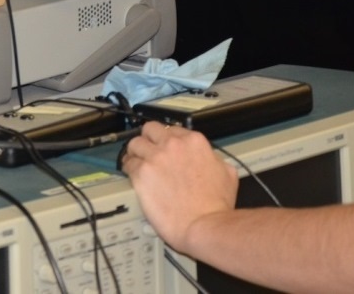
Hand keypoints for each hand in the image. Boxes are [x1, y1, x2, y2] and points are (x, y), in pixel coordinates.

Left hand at [119, 121, 237, 253]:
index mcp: (193, 141)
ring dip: (135, 153)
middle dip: (148, 139)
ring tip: (136, 162)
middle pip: (150, 130)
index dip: (166, 140)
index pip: (172, 129)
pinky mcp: (141, 173)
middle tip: (147, 151)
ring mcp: (155, 158)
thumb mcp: (226, 172)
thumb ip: (212, 158)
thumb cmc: (216, 205)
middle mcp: (172, 145)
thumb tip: (206, 157)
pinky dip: (128, 169)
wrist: (204, 224)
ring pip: (134, 144)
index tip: (163, 146)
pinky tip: (132, 175)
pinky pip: (128, 164)